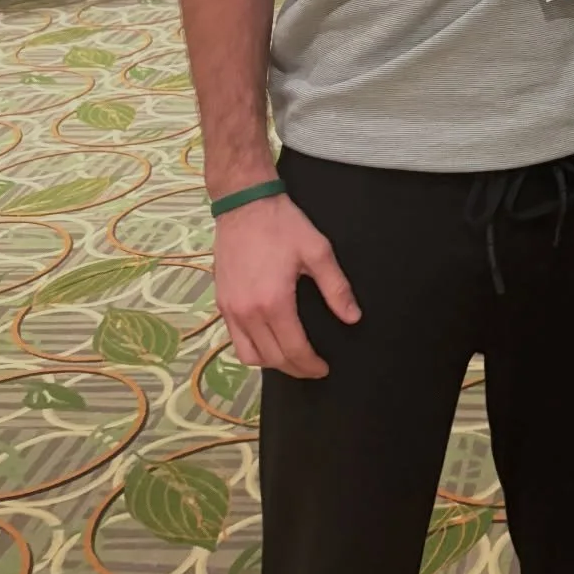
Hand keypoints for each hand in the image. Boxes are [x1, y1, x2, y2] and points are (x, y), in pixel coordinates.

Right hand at [213, 194, 359, 378]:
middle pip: (272, 358)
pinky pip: (234, 340)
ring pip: (249, 356)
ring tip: (292, 358)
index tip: (324, 368)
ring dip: (272, 363)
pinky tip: (268, 342)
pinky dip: (252, 350)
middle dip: (295, 368)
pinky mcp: (221, 302)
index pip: (293, 349)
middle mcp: (247, 312)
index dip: (310, 364)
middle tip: (313, 368)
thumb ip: (336, 287)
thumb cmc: (283, 225)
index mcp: (273, 302)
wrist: (244, 204)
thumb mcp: (317, 251)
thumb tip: (352, 317)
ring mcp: (230, 309)